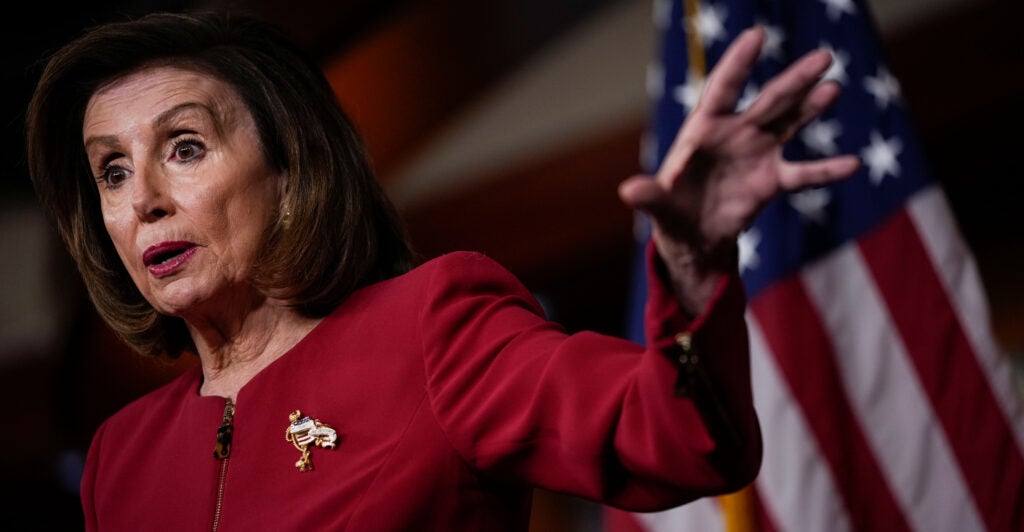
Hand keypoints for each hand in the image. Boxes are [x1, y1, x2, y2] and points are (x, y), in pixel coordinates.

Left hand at [619, 26, 859, 314]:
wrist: (692, 236)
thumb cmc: (670, 210)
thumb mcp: (658, 205)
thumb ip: (649, 195)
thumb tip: (629, 191)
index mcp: (704, 129)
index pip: (724, 88)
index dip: (739, 63)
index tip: (757, 35)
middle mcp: (736, 133)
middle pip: (769, 101)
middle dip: (794, 80)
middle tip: (823, 57)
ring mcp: (757, 153)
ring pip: (790, 124)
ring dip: (812, 108)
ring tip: (834, 88)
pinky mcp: (772, 181)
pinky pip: (803, 173)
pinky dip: (826, 170)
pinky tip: (853, 163)